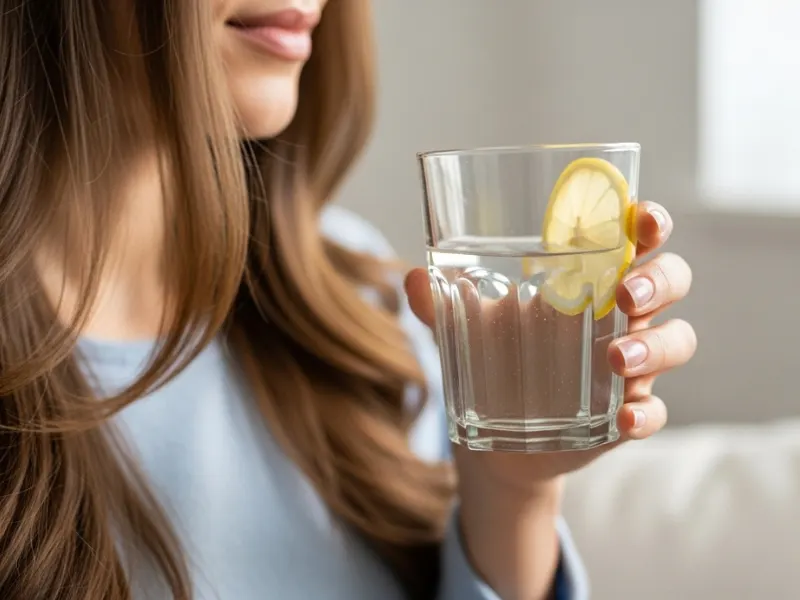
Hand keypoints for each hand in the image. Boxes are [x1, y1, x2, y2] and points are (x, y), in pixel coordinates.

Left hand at [404, 203, 695, 597]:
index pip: (635, 238)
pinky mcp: (629, 415)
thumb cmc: (493, 360)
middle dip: (659, 281)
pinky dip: (646, 414)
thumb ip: (440, 304)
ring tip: (617, 359)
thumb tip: (412, 280)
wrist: (499, 439)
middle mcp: (621, 317)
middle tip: (627, 295)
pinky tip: (624, 419)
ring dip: (656, 346)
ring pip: (677, 341)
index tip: (641, 218)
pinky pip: (657, 411)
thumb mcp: (466, 329)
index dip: (649, 222)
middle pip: (671, 280)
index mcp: (589, 280)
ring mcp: (632, 366)